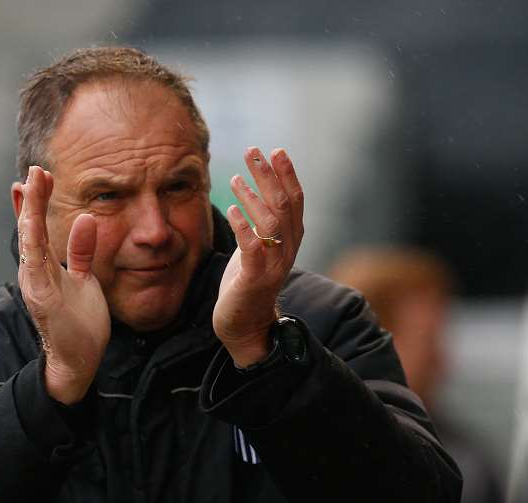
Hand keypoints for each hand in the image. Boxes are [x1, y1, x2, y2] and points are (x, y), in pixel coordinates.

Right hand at [17, 166, 110, 404]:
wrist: (78, 360)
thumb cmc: (79, 321)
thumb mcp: (84, 278)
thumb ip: (82, 251)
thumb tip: (86, 218)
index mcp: (43, 266)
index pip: (37, 227)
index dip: (34, 201)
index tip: (38, 174)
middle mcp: (34, 272)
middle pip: (29, 228)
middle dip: (31, 198)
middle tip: (35, 170)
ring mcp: (35, 284)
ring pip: (29, 241)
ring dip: (28, 213)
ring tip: (30, 186)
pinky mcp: (43, 298)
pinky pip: (36, 266)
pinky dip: (33, 243)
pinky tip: (32, 223)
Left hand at [213, 148, 303, 366]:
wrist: (244, 325)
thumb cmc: (248, 283)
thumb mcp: (258, 247)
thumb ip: (262, 222)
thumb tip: (258, 190)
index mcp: (290, 240)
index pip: (295, 200)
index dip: (287, 175)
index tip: (275, 151)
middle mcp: (287, 250)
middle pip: (285, 205)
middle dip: (270, 176)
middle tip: (253, 152)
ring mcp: (273, 265)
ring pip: (271, 223)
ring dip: (254, 198)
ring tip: (236, 179)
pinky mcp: (255, 279)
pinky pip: (253, 248)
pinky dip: (244, 227)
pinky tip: (232, 209)